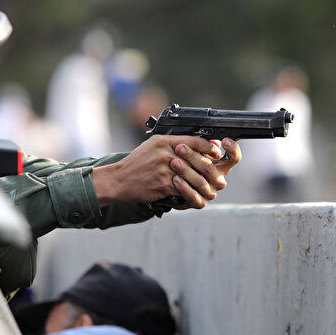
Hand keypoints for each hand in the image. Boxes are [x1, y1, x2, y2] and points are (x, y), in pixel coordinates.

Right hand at [90, 136, 241, 208]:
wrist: (118, 180)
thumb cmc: (136, 163)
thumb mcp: (154, 145)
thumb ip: (174, 143)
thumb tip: (198, 144)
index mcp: (164, 140)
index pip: (195, 141)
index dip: (210, 147)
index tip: (216, 152)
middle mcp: (166, 153)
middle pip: (198, 159)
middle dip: (210, 168)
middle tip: (216, 172)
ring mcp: (165, 169)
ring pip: (193, 176)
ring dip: (203, 183)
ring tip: (207, 185)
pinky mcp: (163, 185)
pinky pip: (184, 189)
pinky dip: (190, 193)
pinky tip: (193, 194)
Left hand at [169, 137, 240, 209]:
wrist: (173, 187)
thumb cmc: (186, 166)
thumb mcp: (194, 153)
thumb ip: (203, 145)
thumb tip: (214, 141)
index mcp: (221, 167)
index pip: (234, 158)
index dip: (233, 149)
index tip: (225, 141)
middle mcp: (218, 180)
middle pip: (210, 168)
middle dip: (193, 156)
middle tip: (180, 148)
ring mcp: (210, 192)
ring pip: (200, 182)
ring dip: (186, 171)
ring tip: (174, 162)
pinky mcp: (200, 203)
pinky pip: (193, 196)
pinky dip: (184, 187)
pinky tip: (176, 179)